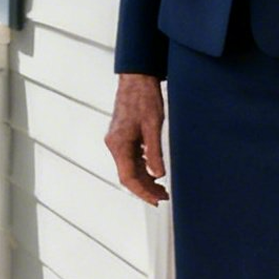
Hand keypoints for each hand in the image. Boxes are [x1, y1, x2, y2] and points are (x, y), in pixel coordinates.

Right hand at [106, 73, 168, 204]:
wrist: (137, 78)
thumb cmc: (144, 98)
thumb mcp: (153, 126)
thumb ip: (154, 152)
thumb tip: (158, 175)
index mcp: (119, 144)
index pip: (128, 177)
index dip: (142, 192)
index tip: (156, 200)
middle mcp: (114, 145)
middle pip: (128, 175)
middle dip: (145, 188)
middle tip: (164, 197)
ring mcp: (117, 141)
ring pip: (129, 168)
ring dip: (144, 179)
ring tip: (162, 188)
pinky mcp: (123, 136)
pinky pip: (131, 158)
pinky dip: (142, 168)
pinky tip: (154, 171)